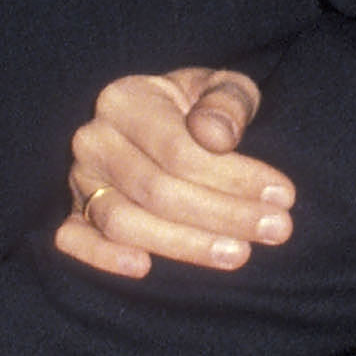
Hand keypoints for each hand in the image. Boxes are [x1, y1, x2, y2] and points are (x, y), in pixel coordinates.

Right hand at [54, 66, 296, 279]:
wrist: (161, 123)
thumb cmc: (196, 107)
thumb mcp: (221, 88)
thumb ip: (227, 100)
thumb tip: (216, 136)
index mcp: (124, 99)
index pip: (179, 148)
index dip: (233, 176)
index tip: (283, 195)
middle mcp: (93, 139)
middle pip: (157, 189)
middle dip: (223, 214)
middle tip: (277, 230)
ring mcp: (79, 179)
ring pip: (123, 221)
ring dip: (183, 244)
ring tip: (239, 254)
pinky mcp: (72, 214)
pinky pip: (75, 240)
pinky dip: (102, 257)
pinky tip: (145, 267)